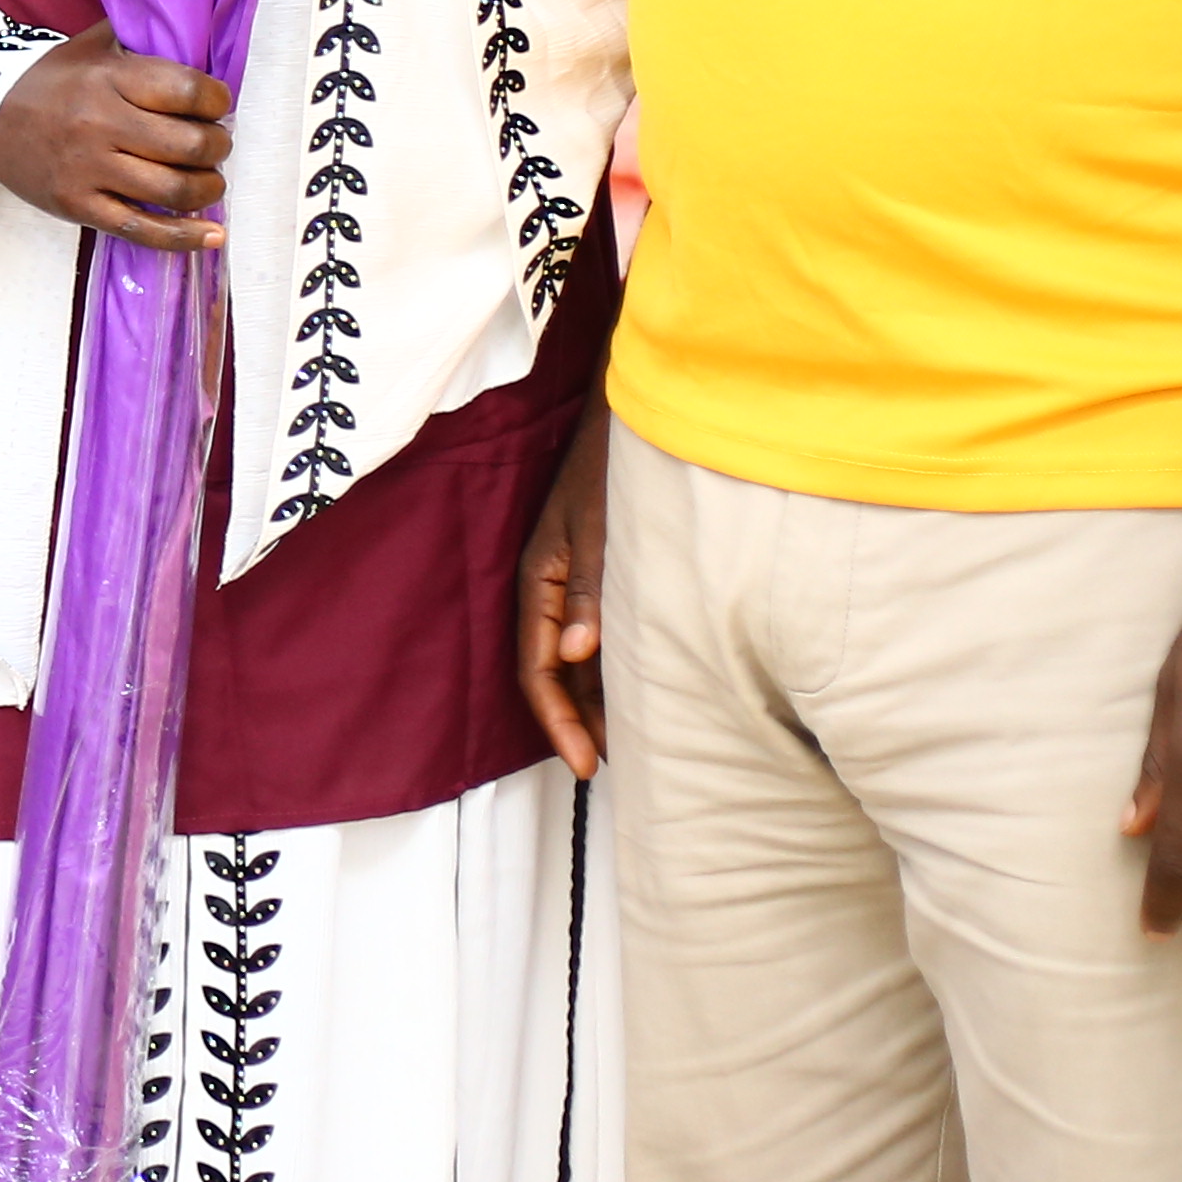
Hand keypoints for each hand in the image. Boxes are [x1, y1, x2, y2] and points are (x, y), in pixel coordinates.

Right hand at [0, 30, 233, 246]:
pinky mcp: (77, 206)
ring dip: (207, 188)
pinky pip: (143, 231)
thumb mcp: (92, 45)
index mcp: (108, 78)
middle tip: (214, 144)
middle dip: (217, 147)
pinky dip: (184, 237)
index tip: (216, 105)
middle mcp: (99, 124)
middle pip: (189, 145)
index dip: (217, 101)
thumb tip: (194, 36)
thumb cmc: (48, 80)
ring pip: (174, 190)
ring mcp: (87, 170)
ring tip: (207, 180)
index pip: (188, 90)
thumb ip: (140, 37)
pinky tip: (212, 234)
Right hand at [516, 403, 609, 776]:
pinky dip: (614, 669)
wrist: (641, 415)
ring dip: (597, 699)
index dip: (559, 721)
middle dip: (578, 721)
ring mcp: (574, 582)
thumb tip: (575, 653)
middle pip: (553, 671)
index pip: (538, 668)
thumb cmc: (616, 468)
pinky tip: (643, 688)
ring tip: (631, 741)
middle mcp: (550, 588)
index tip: (588, 766)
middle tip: (612, 767)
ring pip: (576, 657)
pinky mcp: (601, 574)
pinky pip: (598, 635)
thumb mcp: (602, 529)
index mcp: (539, 580)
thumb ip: (590, 591)